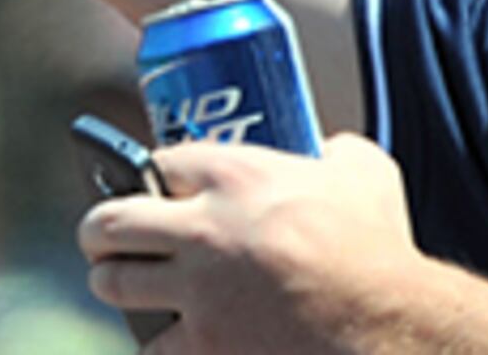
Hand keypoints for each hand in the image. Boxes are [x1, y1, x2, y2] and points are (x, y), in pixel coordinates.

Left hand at [79, 136, 416, 354]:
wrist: (387, 326)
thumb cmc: (378, 249)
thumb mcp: (364, 171)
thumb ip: (332, 151)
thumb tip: (323, 152)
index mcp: (236, 177)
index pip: (159, 161)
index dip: (153, 172)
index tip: (159, 184)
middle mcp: (203, 230)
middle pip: (111, 221)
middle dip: (99, 229)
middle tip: (104, 236)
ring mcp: (198, 293)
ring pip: (114, 284)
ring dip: (113, 282)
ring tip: (120, 282)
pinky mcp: (204, 346)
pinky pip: (152, 346)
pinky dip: (158, 342)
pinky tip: (168, 337)